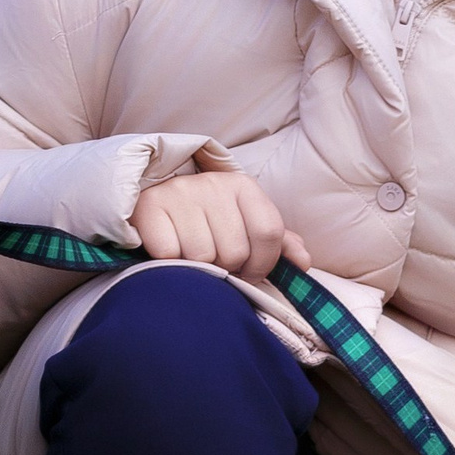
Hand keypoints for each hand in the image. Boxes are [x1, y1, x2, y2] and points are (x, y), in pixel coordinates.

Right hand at [130, 171, 304, 281]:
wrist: (153, 200)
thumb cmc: (206, 219)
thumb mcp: (244, 223)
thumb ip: (277, 243)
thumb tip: (303, 262)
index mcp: (243, 185)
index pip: (269, 233)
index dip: (262, 264)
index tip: (248, 271)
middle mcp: (213, 184)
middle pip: (235, 252)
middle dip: (225, 267)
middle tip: (213, 261)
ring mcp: (180, 193)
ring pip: (202, 257)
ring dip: (196, 267)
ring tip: (189, 254)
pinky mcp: (150, 206)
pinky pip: (169, 255)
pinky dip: (169, 262)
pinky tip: (169, 249)